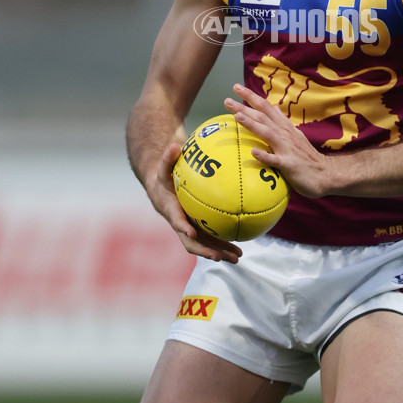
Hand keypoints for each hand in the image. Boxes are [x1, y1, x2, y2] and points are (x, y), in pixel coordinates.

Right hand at [149, 142, 242, 263]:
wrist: (162, 190)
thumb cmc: (164, 176)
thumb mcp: (164, 166)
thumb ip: (169, 157)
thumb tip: (175, 145)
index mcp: (171, 210)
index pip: (176, 220)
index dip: (183, 227)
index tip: (191, 232)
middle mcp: (181, 224)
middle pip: (191, 242)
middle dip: (204, 251)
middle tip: (218, 257)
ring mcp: (191, 229)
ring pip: (205, 245)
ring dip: (220, 252)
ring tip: (238, 258)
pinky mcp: (199, 229)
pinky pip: (213, 239)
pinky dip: (225, 245)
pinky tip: (241, 249)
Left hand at [225, 84, 329, 197]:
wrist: (326, 174)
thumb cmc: (306, 156)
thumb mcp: (295, 134)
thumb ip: (283, 122)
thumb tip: (273, 107)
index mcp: (285, 127)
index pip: (266, 107)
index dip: (251, 97)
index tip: (236, 87)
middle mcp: (285, 134)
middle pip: (263, 116)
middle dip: (245, 106)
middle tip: (227, 99)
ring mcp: (287, 149)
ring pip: (268, 133)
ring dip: (252, 124)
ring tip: (237, 116)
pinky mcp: (289, 165)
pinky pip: (275, 160)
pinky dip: (265, 155)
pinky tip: (253, 152)